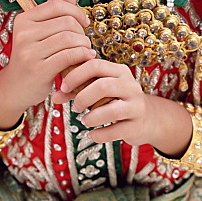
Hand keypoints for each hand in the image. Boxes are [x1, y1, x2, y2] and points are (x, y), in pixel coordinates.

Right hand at [0, 0, 94, 128]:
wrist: (15, 87)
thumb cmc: (33, 58)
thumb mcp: (40, 33)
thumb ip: (56, 13)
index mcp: (24, 20)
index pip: (57, 5)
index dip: (76, 11)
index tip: (84, 21)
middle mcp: (23, 33)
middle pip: (66, 22)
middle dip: (81, 31)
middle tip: (83, 41)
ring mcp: (29, 52)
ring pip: (68, 38)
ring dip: (83, 44)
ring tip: (85, 50)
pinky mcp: (38, 69)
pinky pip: (68, 56)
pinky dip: (82, 55)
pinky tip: (86, 57)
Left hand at [53, 57, 185, 150]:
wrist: (147, 118)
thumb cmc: (116, 101)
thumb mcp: (99, 91)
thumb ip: (77, 90)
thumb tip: (55, 96)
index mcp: (119, 71)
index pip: (95, 65)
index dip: (75, 75)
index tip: (63, 87)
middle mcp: (130, 85)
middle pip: (103, 85)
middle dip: (83, 97)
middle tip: (75, 107)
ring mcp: (136, 105)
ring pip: (112, 110)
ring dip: (92, 117)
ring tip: (84, 120)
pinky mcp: (137, 125)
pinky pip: (116, 130)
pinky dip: (100, 134)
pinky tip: (92, 135)